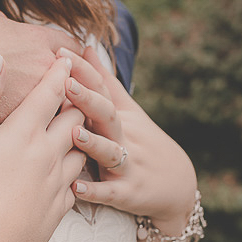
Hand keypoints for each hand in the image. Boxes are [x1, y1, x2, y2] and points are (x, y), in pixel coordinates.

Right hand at [0, 53, 86, 241]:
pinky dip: (76, 170)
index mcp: (23, 134)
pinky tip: (69, 171)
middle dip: (77, 99)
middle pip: (73, 118)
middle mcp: (47, 155)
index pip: (49, 94)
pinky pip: (75, 184)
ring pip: (80, 150)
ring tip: (77, 126)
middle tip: (79, 87)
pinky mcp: (57, 211)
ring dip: (81, 134)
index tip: (65, 58)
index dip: (58, 73)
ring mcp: (55, 185)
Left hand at [61, 46, 197, 235]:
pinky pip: (110, 193)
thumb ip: (104, 81)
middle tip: (66, 82)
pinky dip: (95, 192)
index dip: (83, 71)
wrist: (179, 186)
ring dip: (93, 144)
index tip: (62, 52)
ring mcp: (127, 165)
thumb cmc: (144, 143)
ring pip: (110, 153)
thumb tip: (85, 47)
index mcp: (119, 116)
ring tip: (74, 134)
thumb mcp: (128, 110)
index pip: (101, 89)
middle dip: (87, 99)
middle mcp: (123, 137)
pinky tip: (76, 189)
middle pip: (107, 115)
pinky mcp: (128, 194)